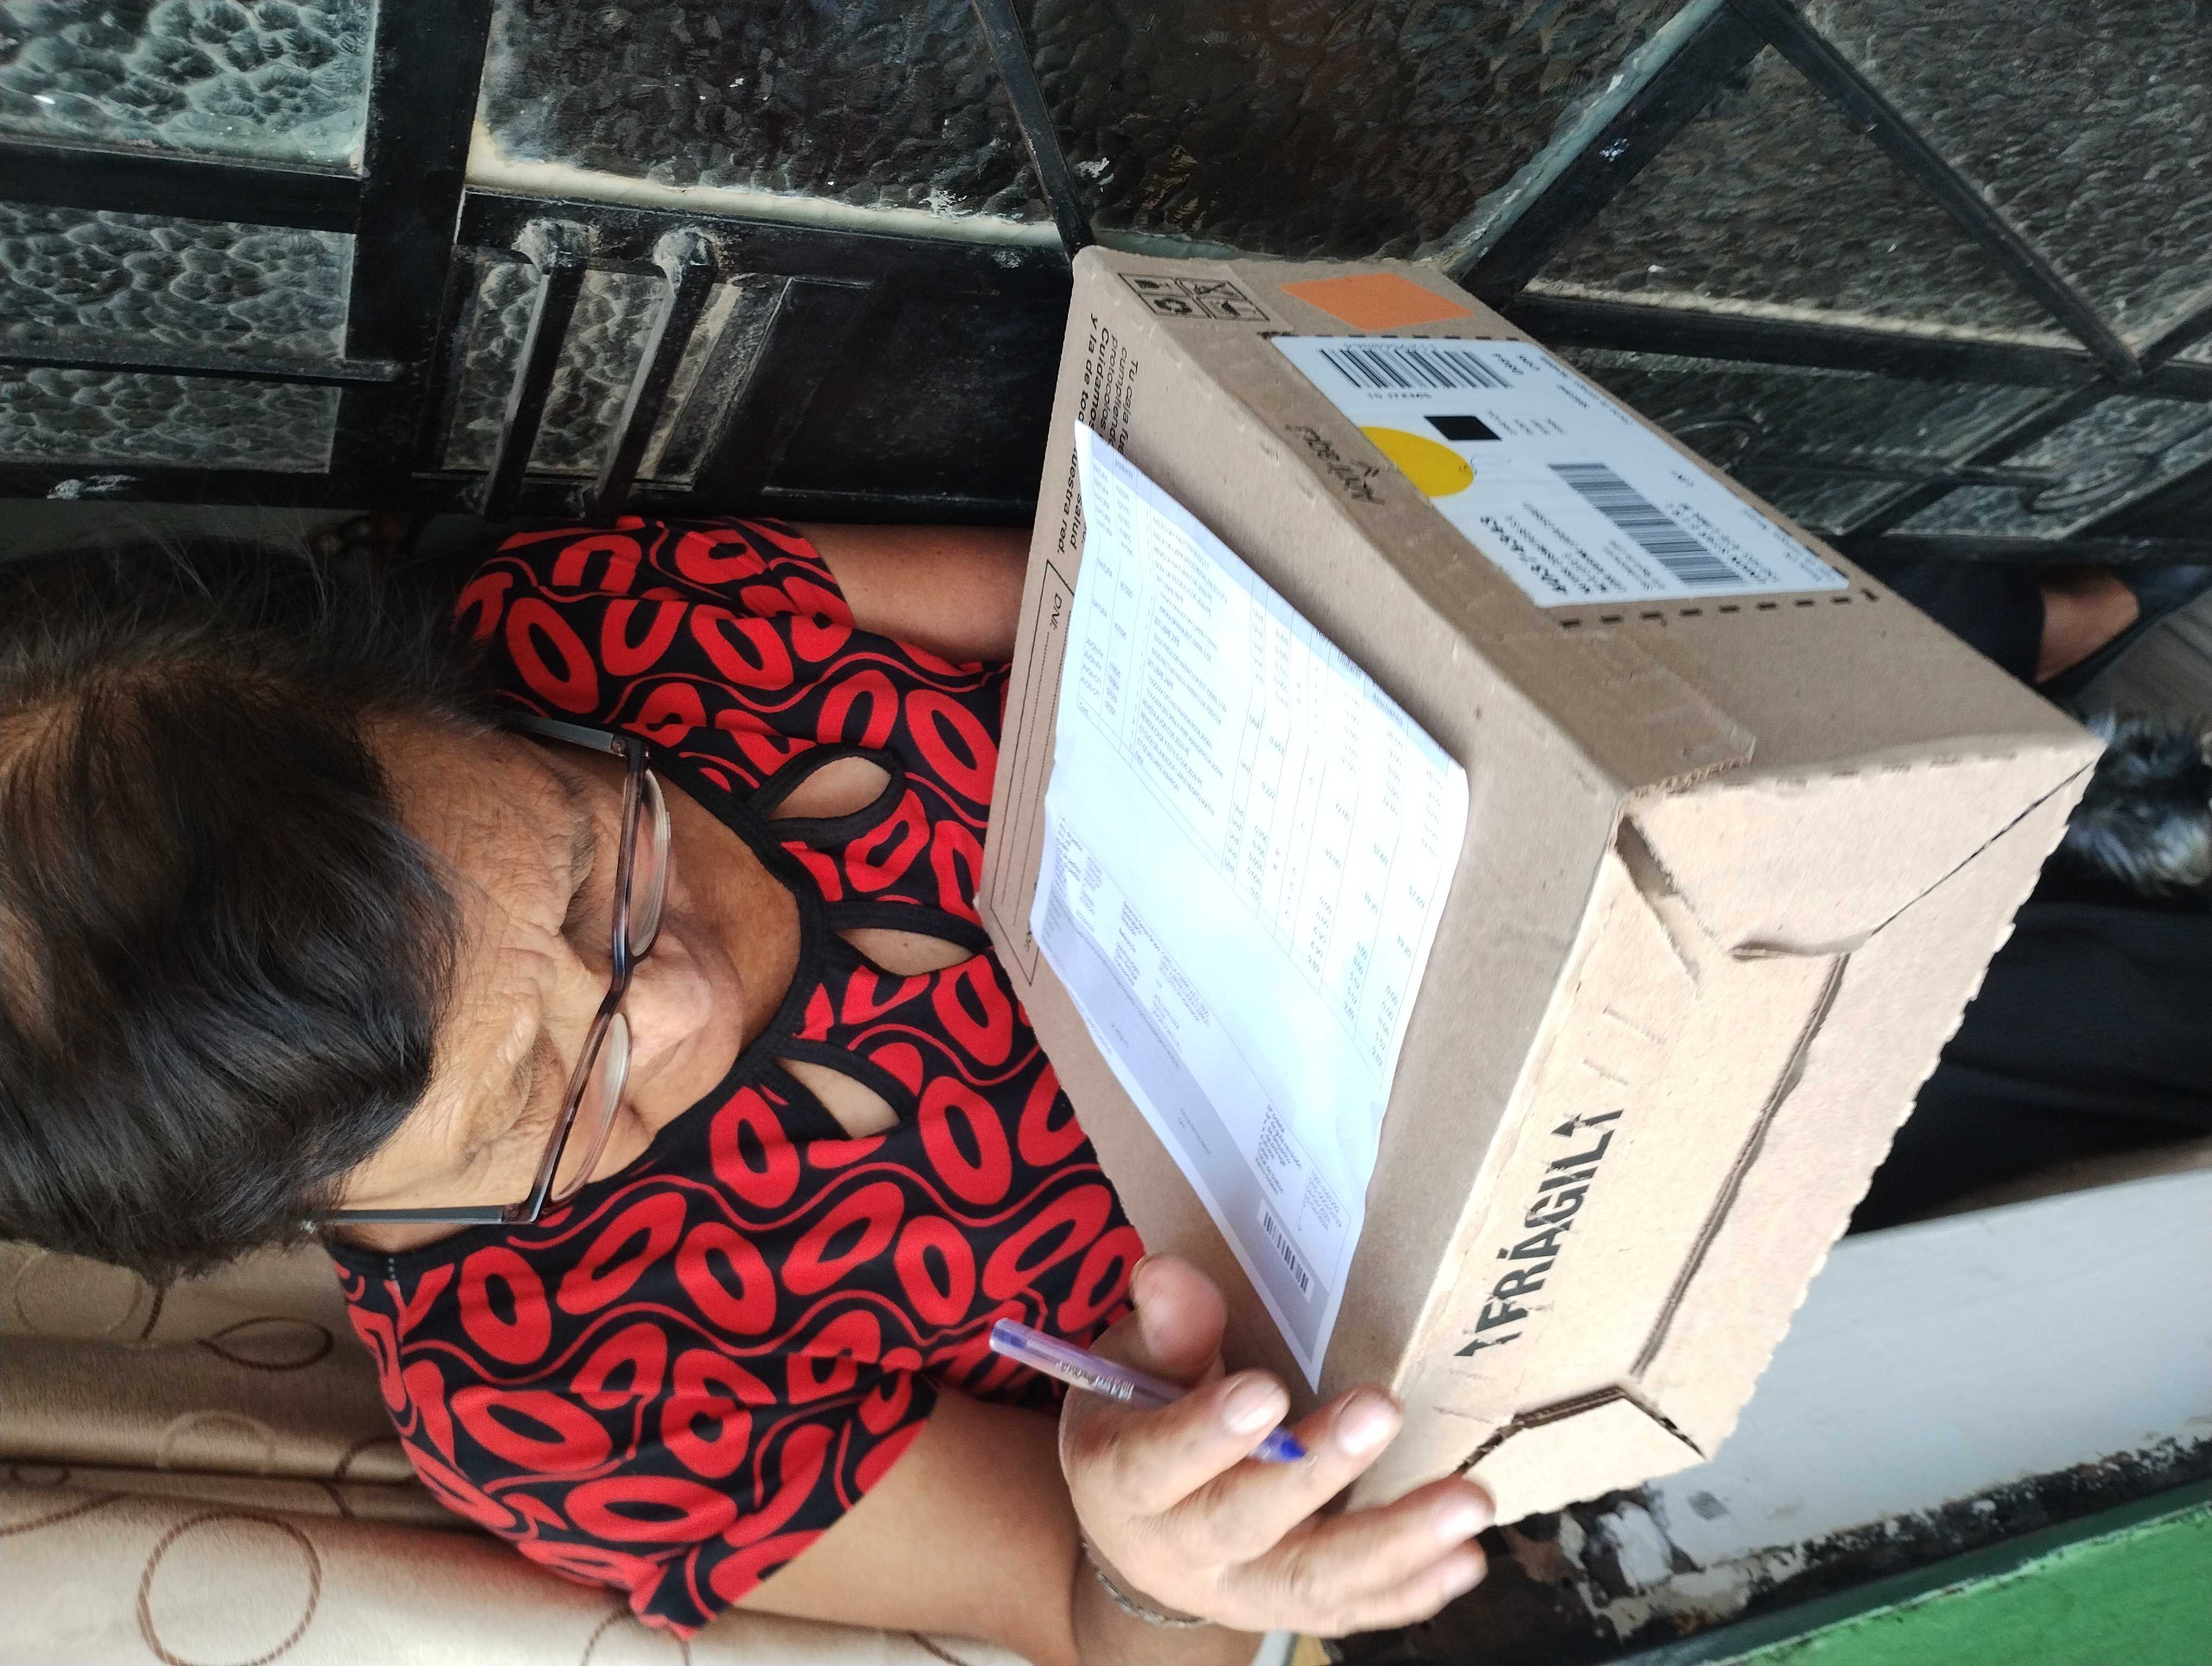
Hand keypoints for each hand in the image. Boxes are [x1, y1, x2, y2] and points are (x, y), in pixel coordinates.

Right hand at [1057, 1256, 1491, 1636]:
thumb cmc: (1142, 1421)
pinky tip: (1465, 1558)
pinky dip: (1411, 1590)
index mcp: (1120, 1480)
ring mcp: (1237, 1590)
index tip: (1267, 1391)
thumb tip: (1169, 1275)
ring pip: (1312, 1582)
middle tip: (1383, 1410)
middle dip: (1316, 1469)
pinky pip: (1351, 1610)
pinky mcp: (1288, 1610)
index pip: (1154, 1464)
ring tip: (1467, 1502)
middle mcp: (1176, 1549)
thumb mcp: (1134, 1365)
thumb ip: (1165, 1327)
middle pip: (1243, 1522)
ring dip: (1395, 1543)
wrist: (1142, 1528)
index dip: (1205, 1433)